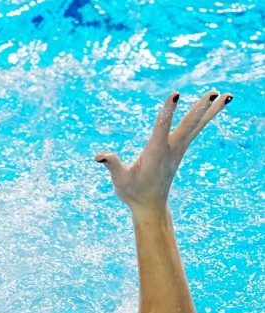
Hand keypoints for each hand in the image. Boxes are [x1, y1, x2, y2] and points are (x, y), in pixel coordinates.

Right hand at [95, 90, 231, 212]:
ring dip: (212, 110)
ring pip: (197, 125)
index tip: (176, 94)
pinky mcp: (180, 149)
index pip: (162, 128)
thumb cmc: (133, 192)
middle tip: (215, 92)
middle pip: (188, 125)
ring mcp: (178, 149)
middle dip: (200, 108)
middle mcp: (171, 149)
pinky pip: (196, 129)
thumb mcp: (120, 180)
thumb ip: (112, 165)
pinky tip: (216, 106)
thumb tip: (99, 156)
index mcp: (156, 154)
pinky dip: (207, 116)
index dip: (168, 111)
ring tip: (229, 94)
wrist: (150, 206)